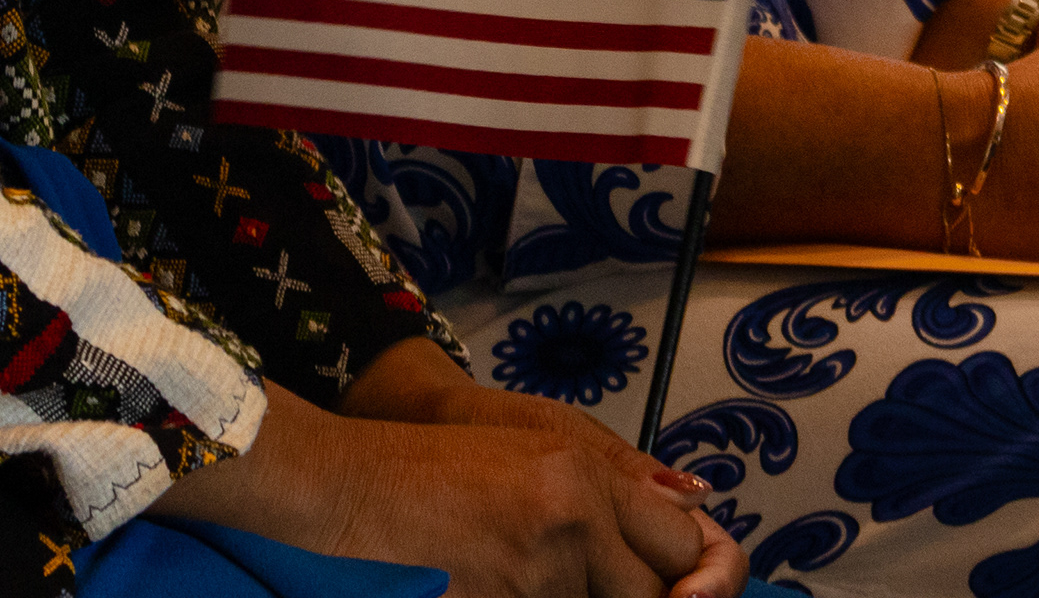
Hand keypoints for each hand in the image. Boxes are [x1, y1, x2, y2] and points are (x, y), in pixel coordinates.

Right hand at [156, 363, 745, 597]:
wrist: (339, 492)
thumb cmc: (431, 470)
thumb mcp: (533, 453)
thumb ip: (615, 487)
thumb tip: (693, 511)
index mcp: (581, 476)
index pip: (685, 545)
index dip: (698, 580)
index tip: (690, 593)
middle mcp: (568, 524)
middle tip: (590, 582)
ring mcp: (531, 579)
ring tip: (515, 572)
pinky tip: (492, 585)